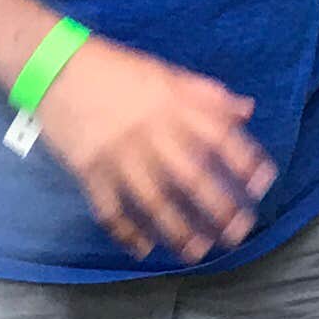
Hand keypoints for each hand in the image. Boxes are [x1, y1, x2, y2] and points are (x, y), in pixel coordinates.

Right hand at [33, 33, 275, 261]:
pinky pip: (110, 209)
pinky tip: (142, 249)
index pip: (219, 135)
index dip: (244, 161)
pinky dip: (126, 232)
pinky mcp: (89, 170)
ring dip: (178, 231)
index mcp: (173, 106)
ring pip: (154, 201)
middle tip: (239, 233)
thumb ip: (207, 94)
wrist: (54, 66)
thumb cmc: (116, 69)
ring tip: (197, 252)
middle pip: (192, 177)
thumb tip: (246, 110)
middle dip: (219, 208)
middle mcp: (151, 133)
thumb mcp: (166, 72)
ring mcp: (119, 155)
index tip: (263, 184)